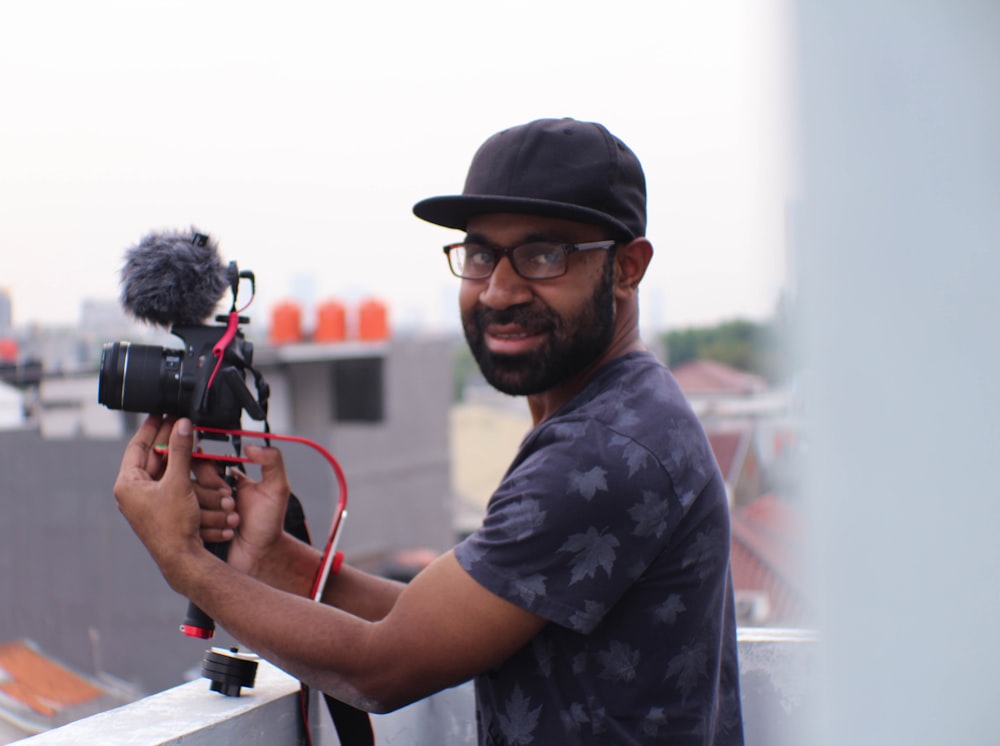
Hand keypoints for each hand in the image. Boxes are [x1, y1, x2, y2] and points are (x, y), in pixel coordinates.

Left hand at [113, 415, 203, 586]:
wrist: (182, 558)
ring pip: (163, 469)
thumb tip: (182, 424)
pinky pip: (171, 483)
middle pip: (152, 456)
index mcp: (127, 484)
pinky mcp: (160, 508)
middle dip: (169, 440)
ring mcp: (146, 501)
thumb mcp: (178, 482)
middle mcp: (133, 492)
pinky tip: (196, 462)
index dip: (151, 426)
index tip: (161, 412)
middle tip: (181, 422)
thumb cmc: (173, 526)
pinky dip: (183, 472)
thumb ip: (181, 450)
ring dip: (179, 455)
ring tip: (190, 438)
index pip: (137, 446)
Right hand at [198, 443, 291, 576]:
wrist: (260, 555)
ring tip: (234, 521)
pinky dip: (209, 529)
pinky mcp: (191, 530)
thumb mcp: (277, 488)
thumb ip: (272, 462)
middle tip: (232, 504)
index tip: (226, 486)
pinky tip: (227, 533)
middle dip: (212, 494)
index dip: (210, 472)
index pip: (202, 463)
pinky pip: (185, 524)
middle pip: (189, 481)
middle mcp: (207, 493)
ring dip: (213, 513)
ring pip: (186, 502)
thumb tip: (251, 446)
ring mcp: (196, 512)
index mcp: (224, 479)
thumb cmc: (268, 523)